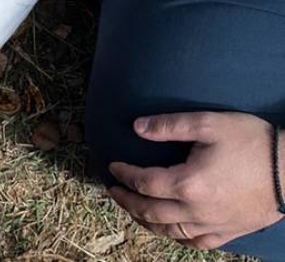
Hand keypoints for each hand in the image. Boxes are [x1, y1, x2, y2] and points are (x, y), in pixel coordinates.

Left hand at [108, 112, 282, 250]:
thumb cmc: (253, 142)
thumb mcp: (209, 123)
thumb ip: (169, 125)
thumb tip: (137, 127)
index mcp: (188, 183)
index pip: (143, 183)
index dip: (124, 174)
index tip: (113, 166)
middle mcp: (196, 210)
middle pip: (149, 211)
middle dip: (126, 201)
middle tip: (113, 191)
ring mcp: (213, 225)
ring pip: (168, 230)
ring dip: (145, 220)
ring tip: (134, 209)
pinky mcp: (229, 232)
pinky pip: (195, 242)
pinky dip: (176, 236)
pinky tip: (170, 229)